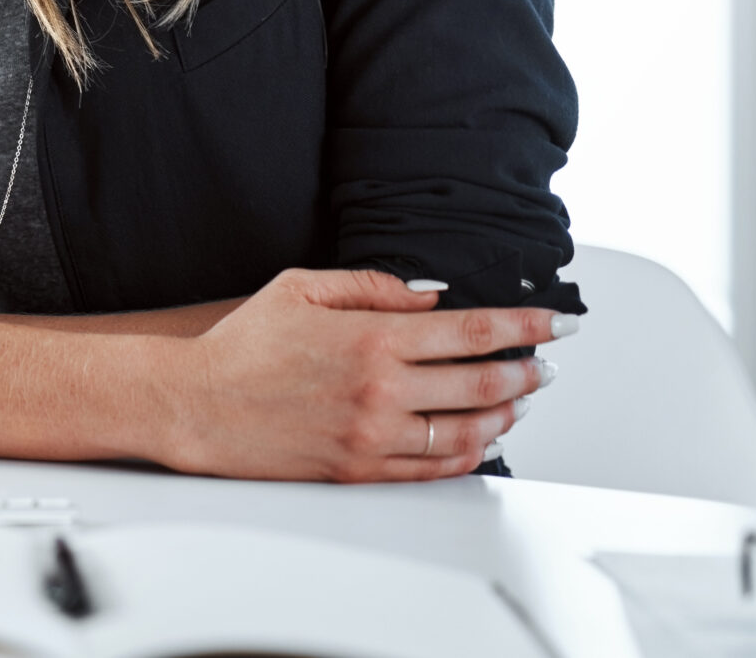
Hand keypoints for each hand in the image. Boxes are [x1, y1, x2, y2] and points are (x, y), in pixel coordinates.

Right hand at [148, 268, 558, 481]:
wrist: (197, 404)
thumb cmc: (243, 345)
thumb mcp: (301, 287)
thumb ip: (373, 286)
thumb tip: (432, 294)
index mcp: (372, 338)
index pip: (474, 330)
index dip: (528, 326)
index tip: (559, 322)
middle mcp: (381, 389)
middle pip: (484, 383)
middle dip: (529, 372)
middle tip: (548, 364)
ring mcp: (374, 435)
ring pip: (469, 431)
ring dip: (508, 414)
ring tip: (523, 399)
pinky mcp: (361, 470)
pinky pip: (435, 468)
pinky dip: (471, 454)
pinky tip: (483, 439)